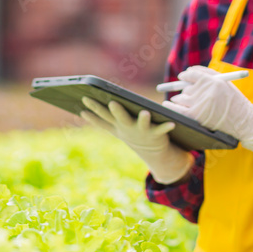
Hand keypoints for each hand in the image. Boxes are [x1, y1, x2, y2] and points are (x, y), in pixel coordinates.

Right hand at [79, 97, 193, 183]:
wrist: (153, 152)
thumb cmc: (132, 133)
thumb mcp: (115, 128)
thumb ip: (99, 120)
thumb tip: (81, 112)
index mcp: (117, 125)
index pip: (103, 115)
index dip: (93, 107)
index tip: (84, 98)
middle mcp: (128, 128)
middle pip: (120, 118)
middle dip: (117, 111)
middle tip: (112, 102)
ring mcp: (142, 131)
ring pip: (142, 124)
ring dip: (143, 119)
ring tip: (144, 113)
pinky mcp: (157, 133)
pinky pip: (162, 129)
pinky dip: (167, 126)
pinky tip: (172, 122)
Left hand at [162, 66, 252, 153]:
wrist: (244, 121)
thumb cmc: (234, 100)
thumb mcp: (224, 82)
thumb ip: (207, 73)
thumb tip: (188, 71)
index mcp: (213, 81)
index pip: (192, 74)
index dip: (185, 75)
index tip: (182, 77)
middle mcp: (206, 91)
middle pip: (186, 87)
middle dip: (187, 89)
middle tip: (190, 93)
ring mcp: (200, 104)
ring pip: (182, 98)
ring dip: (181, 99)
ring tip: (186, 102)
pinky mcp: (197, 116)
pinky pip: (178, 110)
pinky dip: (170, 107)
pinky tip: (166, 105)